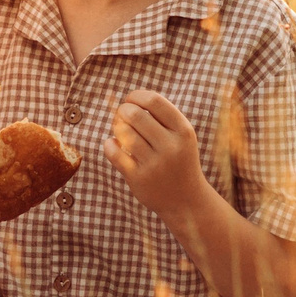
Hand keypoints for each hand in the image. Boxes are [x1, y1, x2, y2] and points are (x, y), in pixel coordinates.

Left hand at [108, 91, 205, 216]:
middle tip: (122, 116)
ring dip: (116, 127)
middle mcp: (171, 146)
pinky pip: (114, 153)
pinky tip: (113, 145)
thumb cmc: (178, 160)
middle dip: (122, 110)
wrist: (186, 201)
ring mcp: (155, 164)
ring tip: (120, 131)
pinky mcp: (139, 178)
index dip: (136, 96)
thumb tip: (124, 98)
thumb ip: (159, 116)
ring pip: (123, 132)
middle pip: (134, 114)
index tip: (130, 100)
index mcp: (183, 131)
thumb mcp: (180, 136)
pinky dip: (109, 144)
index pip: (154, 101)